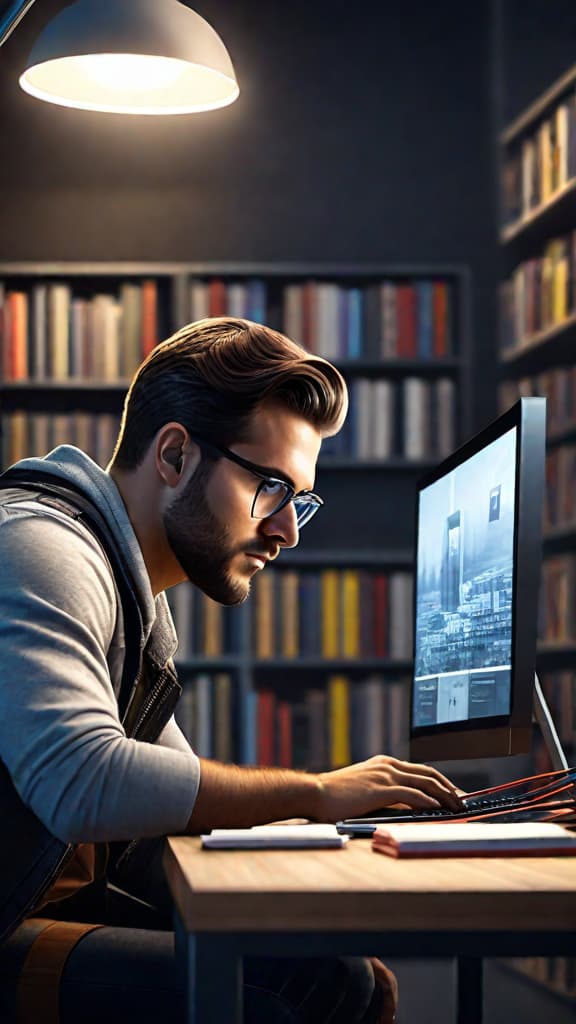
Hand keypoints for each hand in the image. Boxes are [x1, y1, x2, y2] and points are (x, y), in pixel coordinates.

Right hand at [315, 755, 463, 821]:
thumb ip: (383, 792)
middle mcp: (387, 765)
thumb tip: (406, 806)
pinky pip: (412, 795)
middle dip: (449, 787)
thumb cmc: (334, 796)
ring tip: (457, 808)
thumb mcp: (363, 788)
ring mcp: (385, 775)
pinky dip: (428, 801)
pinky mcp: (381, 789)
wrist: (315, 793)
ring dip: (444, 795)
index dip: (440, 781)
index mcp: (384, 763)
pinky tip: (437, 809)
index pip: (420, 770)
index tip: (452, 792)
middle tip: (462, 801)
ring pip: (425, 783)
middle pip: (428, 774)